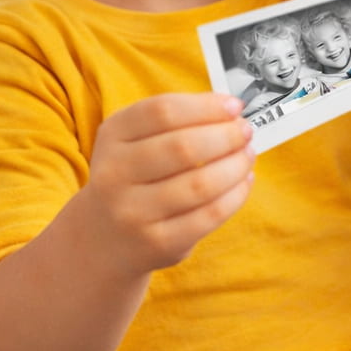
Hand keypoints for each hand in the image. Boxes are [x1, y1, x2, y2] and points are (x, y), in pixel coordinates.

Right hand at [81, 92, 254, 276]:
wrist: (102, 238)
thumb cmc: (135, 175)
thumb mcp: (137, 138)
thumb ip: (178, 119)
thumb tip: (231, 110)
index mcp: (113, 135)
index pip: (163, 111)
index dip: (206, 106)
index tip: (235, 106)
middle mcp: (115, 173)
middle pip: (183, 147)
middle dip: (226, 136)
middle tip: (246, 132)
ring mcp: (133, 212)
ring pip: (200, 184)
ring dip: (235, 165)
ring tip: (247, 155)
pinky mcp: (157, 244)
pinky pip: (208, 216)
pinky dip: (236, 195)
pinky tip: (244, 181)